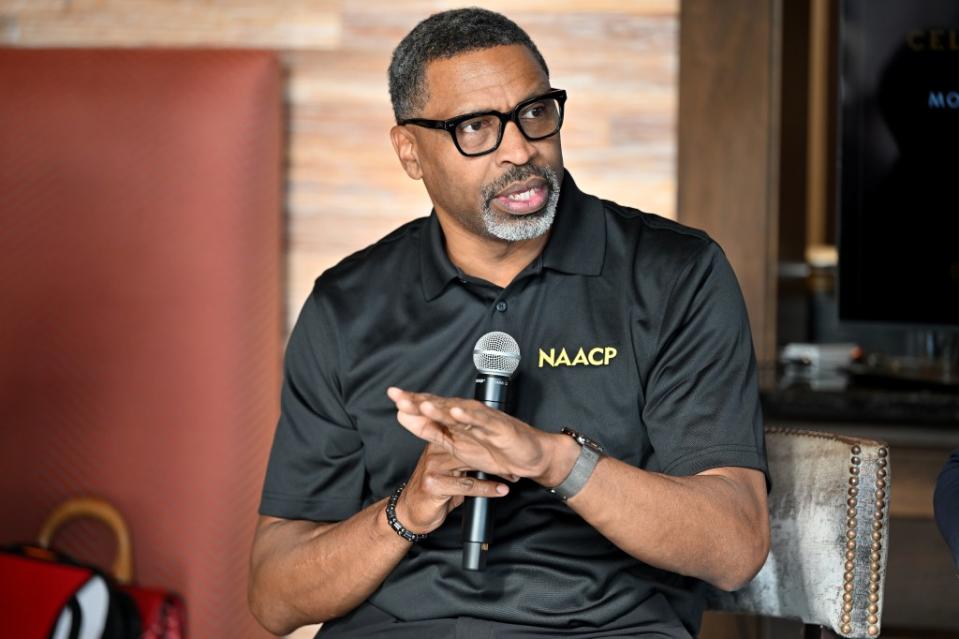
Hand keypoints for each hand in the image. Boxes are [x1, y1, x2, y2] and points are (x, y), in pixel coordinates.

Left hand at [386, 387, 575, 486]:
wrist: (531, 458)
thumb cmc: (495, 449)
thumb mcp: (455, 445)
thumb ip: (430, 430)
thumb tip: (402, 416)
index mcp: (457, 419)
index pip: (432, 407)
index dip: (412, 401)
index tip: (392, 395)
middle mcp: (469, 414)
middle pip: (441, 406)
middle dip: (420, 402)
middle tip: (399, 396)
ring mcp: (484, 420)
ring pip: (459, 411)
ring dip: (441, 408)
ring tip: (422, 405)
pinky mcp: (499, 427)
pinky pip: (483, 421)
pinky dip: (469, 416)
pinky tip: (456, 412)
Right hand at [395, 442, 509, 533]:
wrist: (409, 514)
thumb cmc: (432, 493)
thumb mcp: (448, 472)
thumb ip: (464, 462)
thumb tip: (490, 458)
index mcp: (439, 442)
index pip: (467, 434)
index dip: (490, 443)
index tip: (509, 449)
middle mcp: (435, 451)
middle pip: (471, 448)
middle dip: (496, 458)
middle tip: (515, 465)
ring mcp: (433, 466)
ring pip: (471, 464)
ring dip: (495, 472)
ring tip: (512, 476)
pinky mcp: (433, 484)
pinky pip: (466, 485)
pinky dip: (486, 489)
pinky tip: (500, 490)